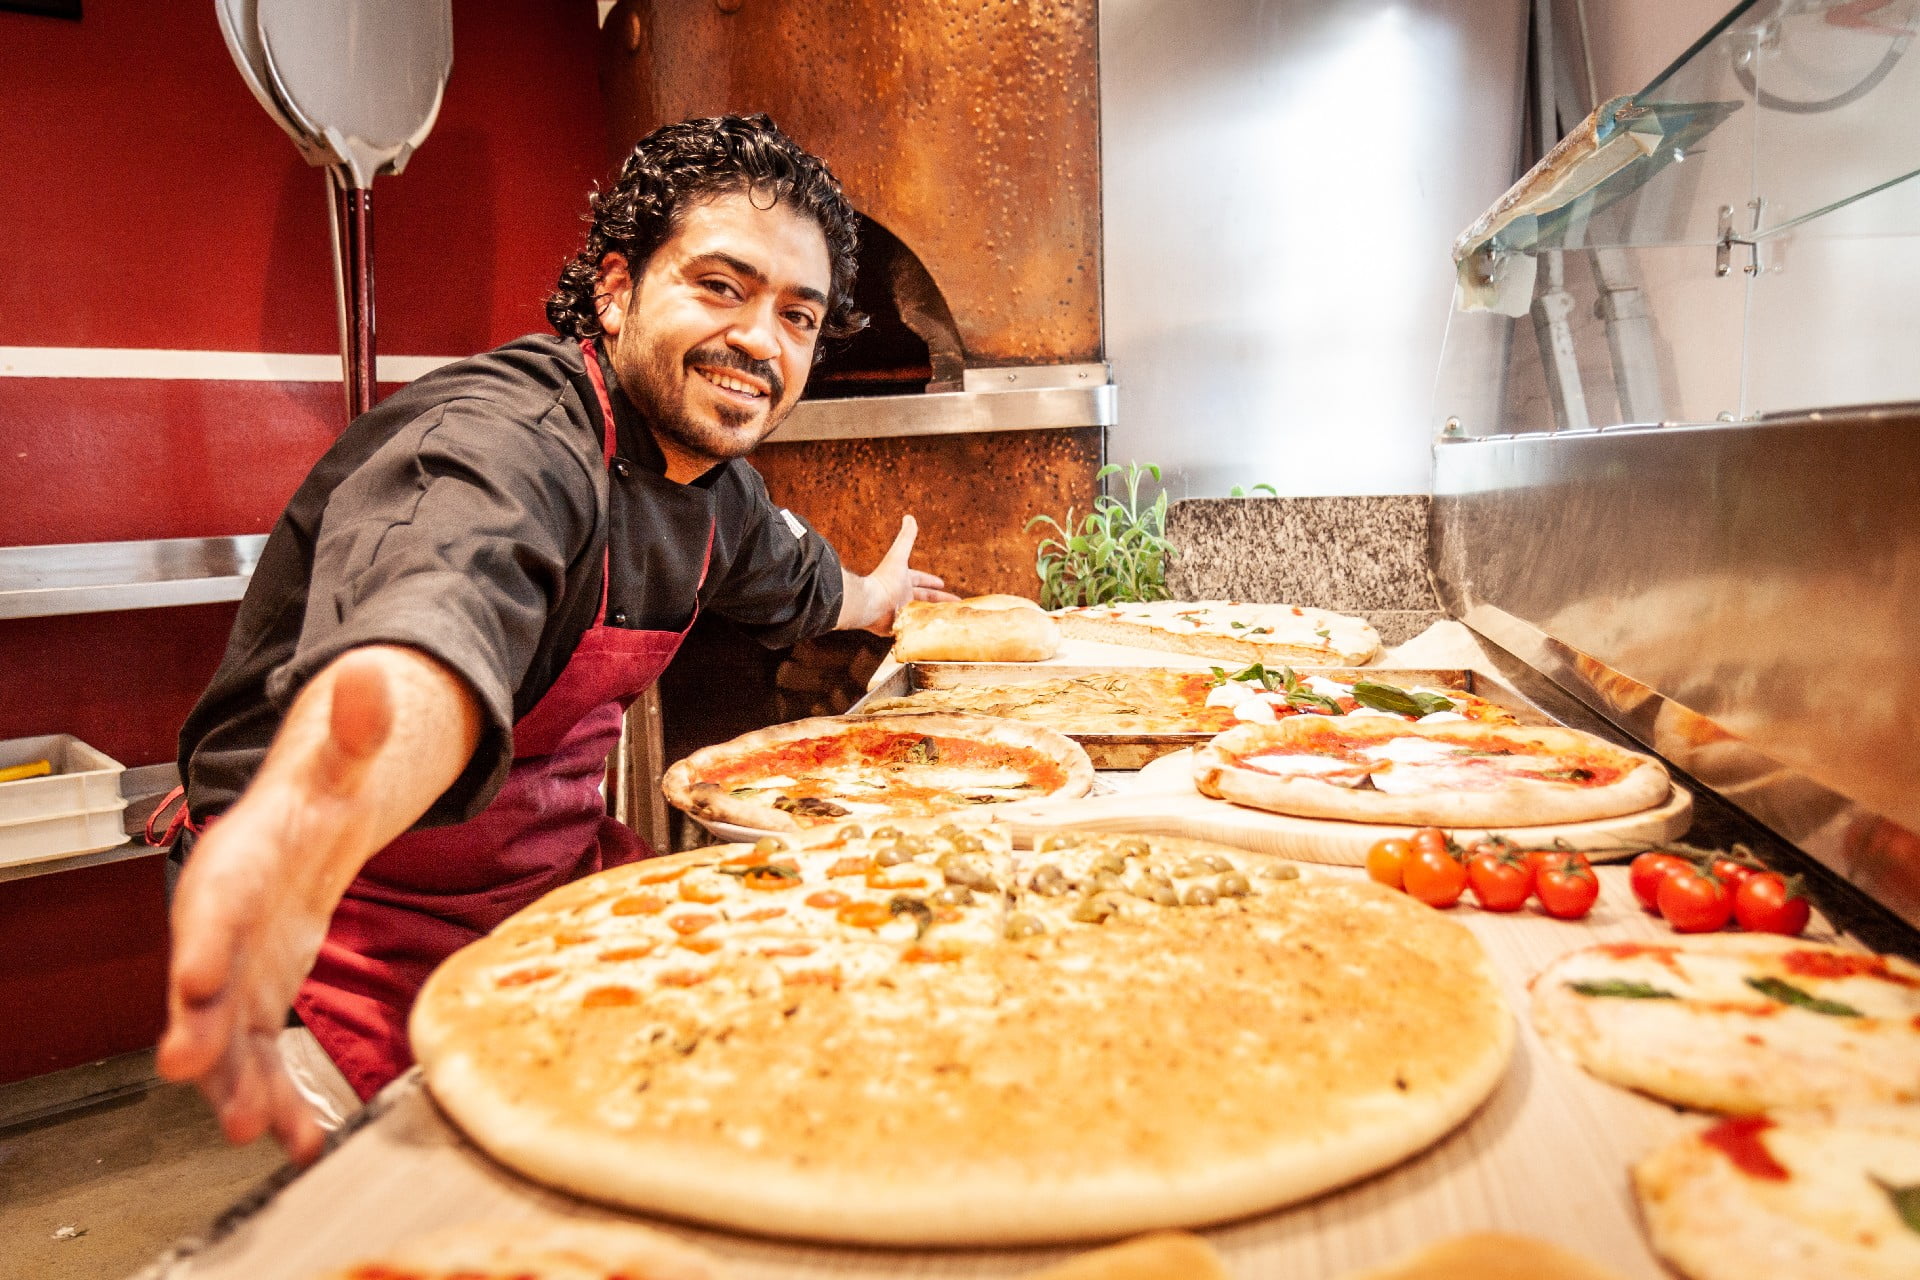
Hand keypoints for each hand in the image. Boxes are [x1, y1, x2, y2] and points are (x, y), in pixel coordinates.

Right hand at [156, 652, 399, 1163]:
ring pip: (230, 1038)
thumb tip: (370, 675)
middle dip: (200, 1031)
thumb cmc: (315, 798)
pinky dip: (281, 1098)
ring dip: (241, 1084)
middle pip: (204, 983)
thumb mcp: (341, 761)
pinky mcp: (262, 1006)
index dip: (203, 942)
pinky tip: (304, 1137)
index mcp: (238, 868)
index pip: (214, 904)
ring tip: (260, 1128)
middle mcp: (224, 929)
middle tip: (197, 1077)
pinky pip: (265, 1060)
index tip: (197, 981)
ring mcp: (240, 974)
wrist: (305, 830)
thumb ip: (355, 728)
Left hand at [841, 515, 958, 633]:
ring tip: (949, 618)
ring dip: (932, 615)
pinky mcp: (894, 628)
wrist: (870, 604)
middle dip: (939, 601)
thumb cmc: (885, 580)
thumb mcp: (899, 556)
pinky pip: (911, 629)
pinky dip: (921, 629)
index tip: (943, 584)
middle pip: (924, 599)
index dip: (931, 581)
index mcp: (901, 581)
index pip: (919, 580)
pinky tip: (931, 633)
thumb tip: (909, 517)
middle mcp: (900, 597)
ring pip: (919, 614)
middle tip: (955, 604)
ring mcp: (898, 613)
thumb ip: (905, 538)